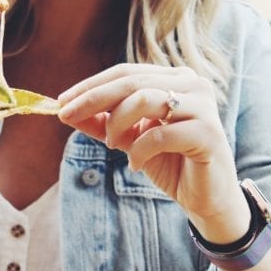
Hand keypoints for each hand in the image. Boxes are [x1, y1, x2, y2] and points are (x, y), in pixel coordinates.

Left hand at [58, 63, 249, 236]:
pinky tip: (135, 164)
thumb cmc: (170, 162)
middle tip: (67, 115)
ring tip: (112, 143)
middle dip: (94, 98)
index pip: (126, 72)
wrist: (205, 197)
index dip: (91, 85)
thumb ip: (102, 123)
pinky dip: (140, 149)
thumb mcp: (129, 139)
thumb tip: (65, 111)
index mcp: (174, 79)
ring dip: (119, 122)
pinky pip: (161, 133)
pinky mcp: (209, 133)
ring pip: (147, 99)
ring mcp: (204, 106)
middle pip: (133, 81)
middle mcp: (192, 84)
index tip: (61, 101)